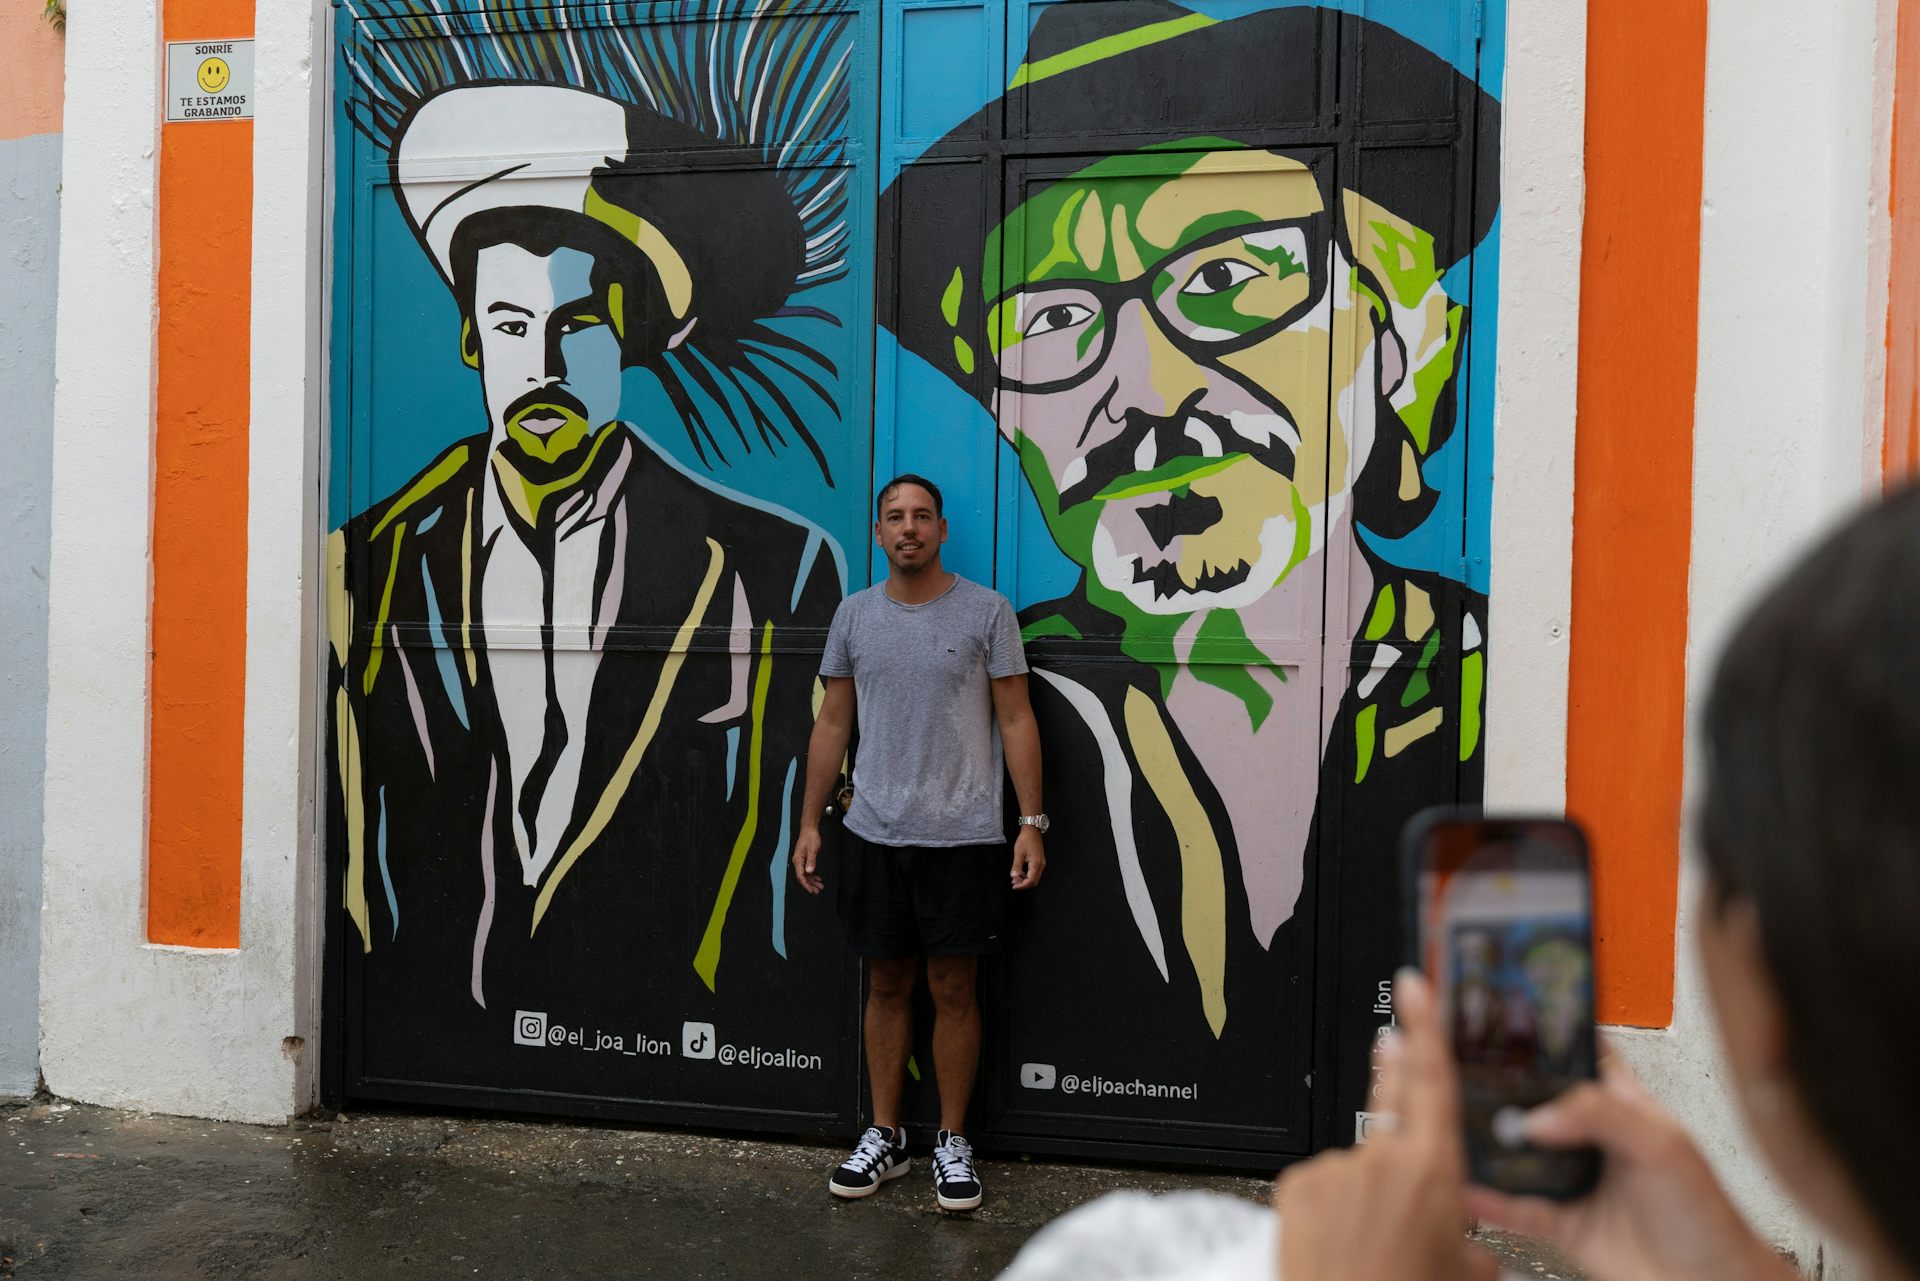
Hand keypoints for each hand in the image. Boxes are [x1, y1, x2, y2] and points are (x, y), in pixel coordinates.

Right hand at [792, 827, 823, 895]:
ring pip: (806, 875)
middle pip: (803, 877)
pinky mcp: (805, 860)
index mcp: (798, 860)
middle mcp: (798, 862)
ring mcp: (801, 861)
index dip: (806, 884)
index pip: (800, 876)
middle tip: (817, 891)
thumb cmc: (810, 838)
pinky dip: (813, 876)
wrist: (809, 830)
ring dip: (812, 882)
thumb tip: (809, 872)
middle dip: (810, 885)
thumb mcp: (812, 849)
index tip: (812, 890)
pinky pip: (808, 871)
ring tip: (820, 887)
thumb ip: (811, 861)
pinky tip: (818, 879)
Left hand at [1010, 827, 1045, 889]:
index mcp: (1036, 864)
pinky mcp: (1039, 861)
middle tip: (1014, 883)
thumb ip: (1016, 866)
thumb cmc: (1026, 839)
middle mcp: (1041, 865)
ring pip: (1034, 878)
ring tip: (1015, 878)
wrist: (1032, 830)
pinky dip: (1028, 875)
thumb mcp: (1018, 853)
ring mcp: (1041, 863)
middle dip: (1023, 884)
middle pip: (1034, 881)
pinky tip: (1020, 873)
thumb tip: (1014, 876)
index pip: (1030, 881)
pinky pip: (1035, 872)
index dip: (1022, 886)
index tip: (1014, 886)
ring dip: (1025, 880)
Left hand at [1274, 970, 1495, 1280]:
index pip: (1432, 1082)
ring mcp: (1334, 1169)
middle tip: (1391, 1033)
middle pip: (1390, 1098)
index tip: (1415, 987)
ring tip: (1370, 1245)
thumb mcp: (1462, 1275)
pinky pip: (1321, 1186)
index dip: (1426, 1027)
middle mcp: (1381, 1161)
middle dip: (1393, 1064)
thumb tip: (1474, 1249)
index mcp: (1432, 1172)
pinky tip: (1339, 1243)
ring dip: (1365, 1193)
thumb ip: (1471, 1247)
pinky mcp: (1295, 1185)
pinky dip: (1331, 1210)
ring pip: (1357, 1167)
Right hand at [1465, 1049, 1793, 1280]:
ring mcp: (1572, 1179)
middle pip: (1535, 1100)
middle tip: (1462, 1069)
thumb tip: (1539, 1114)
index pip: (1576, 1055)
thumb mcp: (1661, 1145)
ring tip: (1457, 1124)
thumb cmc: (1706, 1216)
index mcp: (1619, 1103)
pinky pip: (1515, 1207)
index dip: (1545, 1035)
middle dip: (1500, 1087)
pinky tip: (1470, 1186)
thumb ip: (1601, 1115)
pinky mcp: (1560, 1222)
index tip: (1502, 1017)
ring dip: (1490, 1142)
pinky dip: (1489, 1199)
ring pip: (1518, 1152)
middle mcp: (1590, 1137)